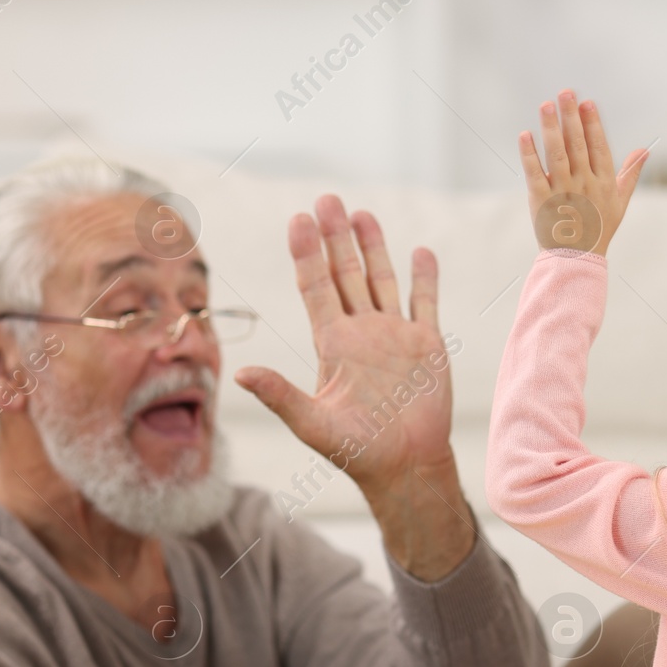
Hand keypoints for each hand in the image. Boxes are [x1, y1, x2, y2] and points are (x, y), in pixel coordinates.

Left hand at [234, 196, 455, 498]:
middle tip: (326, 199)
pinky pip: (424, 302)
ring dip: (373, 247)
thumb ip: (280, 395)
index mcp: (333, 344)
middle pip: (345, 274)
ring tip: (361, 213)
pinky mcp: (426, 344)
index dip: (307, 254)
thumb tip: (240, 374)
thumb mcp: (312, 424)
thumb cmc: (356, 451)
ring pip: (381, 279)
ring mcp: (394, 335)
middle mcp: (361, 332)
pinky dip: (423, 277)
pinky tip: (418, 251)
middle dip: (335, 237)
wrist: (405, 467)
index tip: (298, 219)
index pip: (315, 288)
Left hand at [519, 89, 646, 256]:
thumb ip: (631, 173)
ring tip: (546, 105)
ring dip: (551, 128)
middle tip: (566, 92)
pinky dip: (529, 154)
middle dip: (571, 116)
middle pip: (577, 144)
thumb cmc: (600, 228)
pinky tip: (525, 135)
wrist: (577, 259)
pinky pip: (535, 174)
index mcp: (604, 181)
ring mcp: (562, 192)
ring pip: (557, 155)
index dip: (592, 123)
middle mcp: (584, 183)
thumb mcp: (621, 201)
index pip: (598, 146)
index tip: (586, 102)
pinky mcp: (541, 201)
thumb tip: (645, 150)